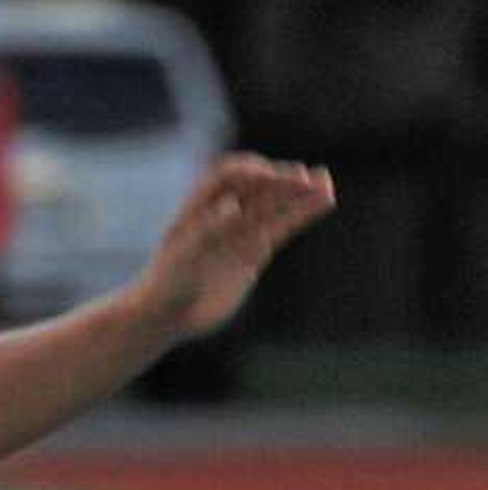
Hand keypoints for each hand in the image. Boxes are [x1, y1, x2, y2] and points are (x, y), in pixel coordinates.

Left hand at [140, 153, 334, 338]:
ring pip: (275, 206)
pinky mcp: (254, 252)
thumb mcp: (182, 257)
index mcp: (199, 205)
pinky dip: (302, 214)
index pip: (229, 175)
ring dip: (299, 193)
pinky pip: (283, 227)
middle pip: (256, 188)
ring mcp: (240, 232)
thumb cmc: (165, 285)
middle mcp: (222, 214)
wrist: (166, 317)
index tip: (269, 176)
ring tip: (324, 183)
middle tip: (305, 178)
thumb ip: (207, 230)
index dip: (250, 171)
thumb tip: (233, 206)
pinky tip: (324, 201)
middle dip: (280, 181)